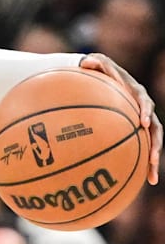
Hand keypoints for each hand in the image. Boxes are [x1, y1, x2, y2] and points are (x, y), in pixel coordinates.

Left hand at [80, 53, 161, 183]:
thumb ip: (93, 64)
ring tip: (151, 177)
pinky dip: (140, 165)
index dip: (145, 111)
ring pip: (152, 143)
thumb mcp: (93, 64)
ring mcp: (141, 122)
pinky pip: (140, 149)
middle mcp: (143, 109)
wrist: (98, 79)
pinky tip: (140, 182)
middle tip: (153, 158)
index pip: (144, 102)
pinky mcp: (135, 132)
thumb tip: (87, 62)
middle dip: (156, 144)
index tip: (142, 123)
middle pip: (155, 128)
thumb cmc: (94, 71)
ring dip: (152, 160)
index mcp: (135, 93)